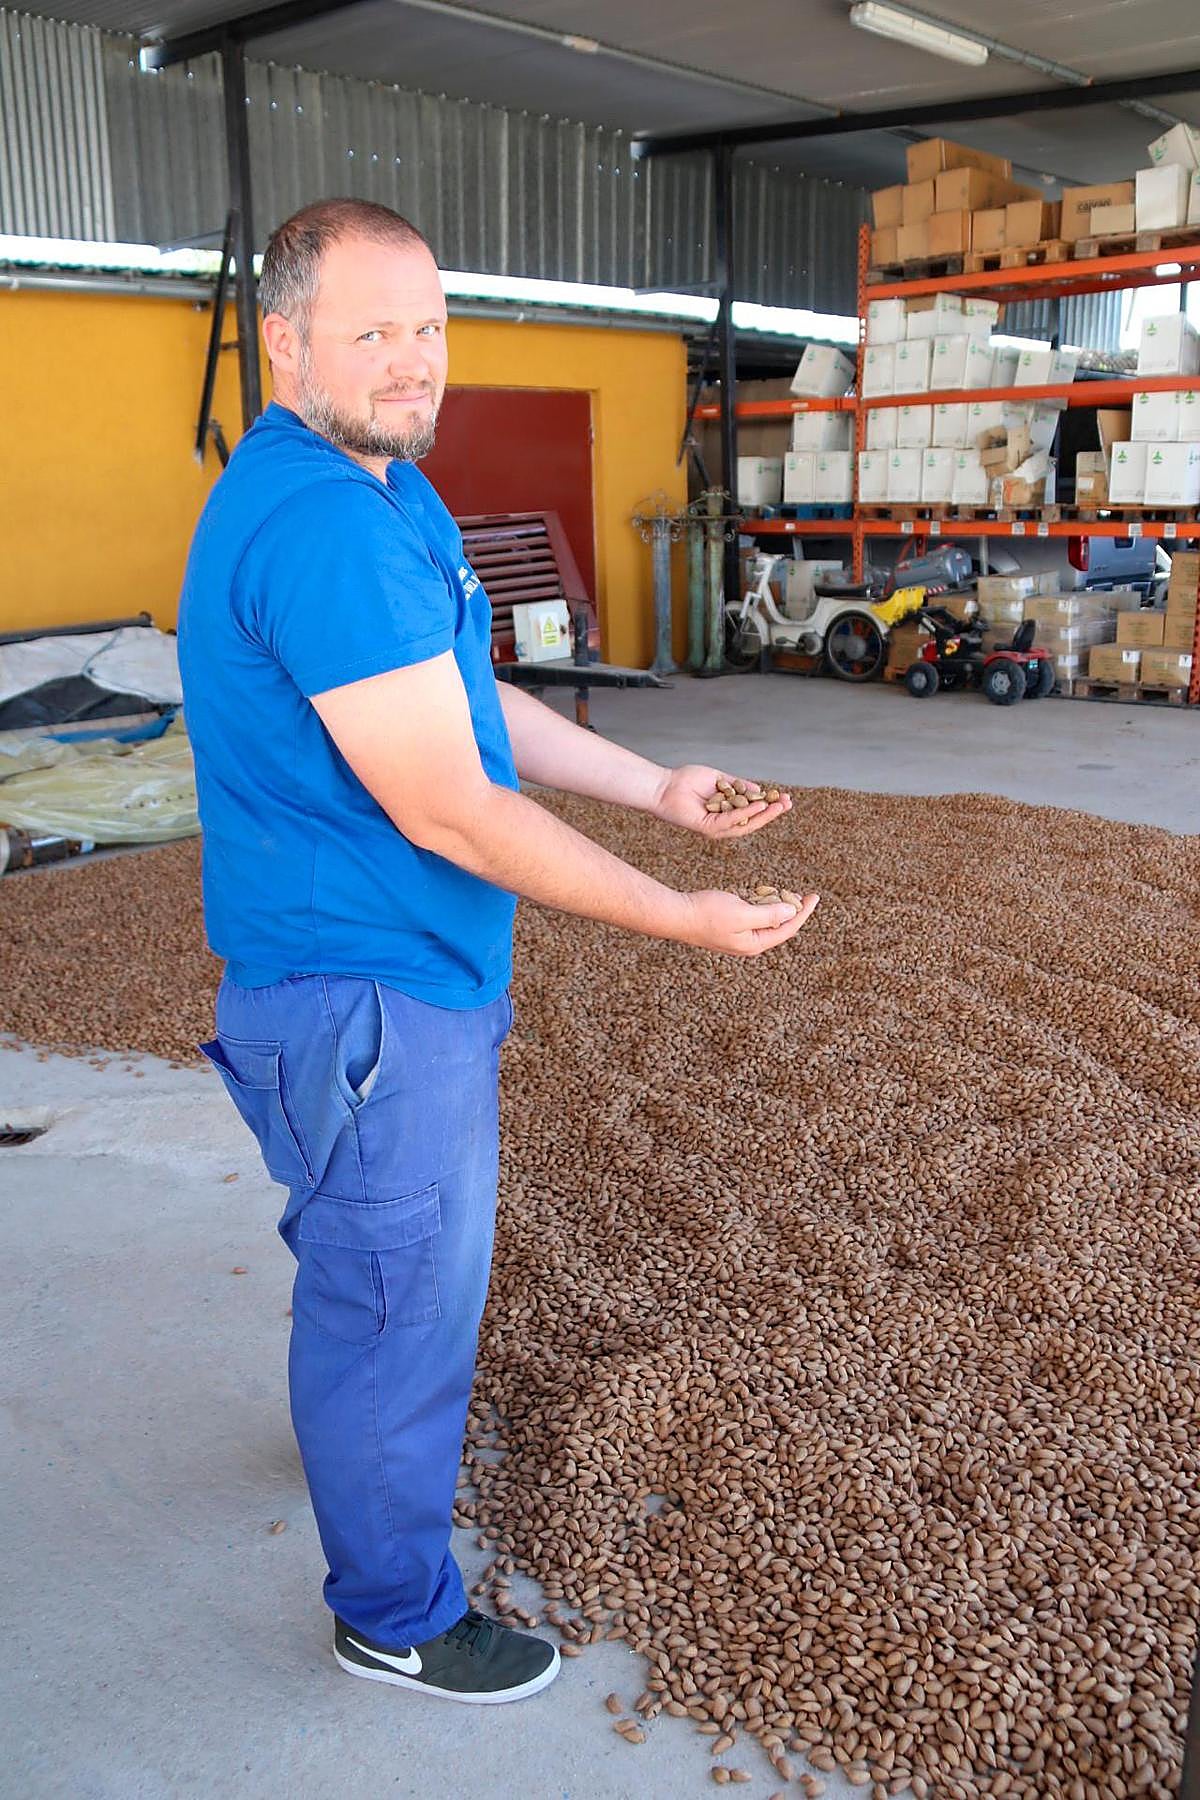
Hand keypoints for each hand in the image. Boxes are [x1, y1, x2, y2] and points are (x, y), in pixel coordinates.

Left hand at [651, 764, 792, 839]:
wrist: (664, 785)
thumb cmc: (687, 780)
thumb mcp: (719, 780)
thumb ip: (739, 785)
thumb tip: (759, 790)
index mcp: (726, 812)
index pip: (752, 812)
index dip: (769, 806)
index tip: (785, 797)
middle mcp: (722, 823)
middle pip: (753, 821)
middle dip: (772, 812)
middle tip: (788, 803)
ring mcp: (715, 827)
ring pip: (745, 825)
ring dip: (764, 815)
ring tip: (779, 805)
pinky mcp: (707, 827)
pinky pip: (730, 822)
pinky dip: (746, 814)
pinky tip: (759, 806)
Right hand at [677, 888, 819, 956]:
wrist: (677, 915)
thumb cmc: (707, 913)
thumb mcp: (742, 913)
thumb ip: (769, 914)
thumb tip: (792, 913)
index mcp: (754, 944)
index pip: (787, 929)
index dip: (803, 912)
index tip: (814, 897)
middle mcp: (747, 944)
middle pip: (778, 928)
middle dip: (792, 911)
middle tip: (803, 895)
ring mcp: (737, 937)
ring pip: (765, 922)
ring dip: (776, 908)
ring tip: (785, 894)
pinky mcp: (728, 929)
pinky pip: (752, 919)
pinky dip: (760, 907)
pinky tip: (760, 897)